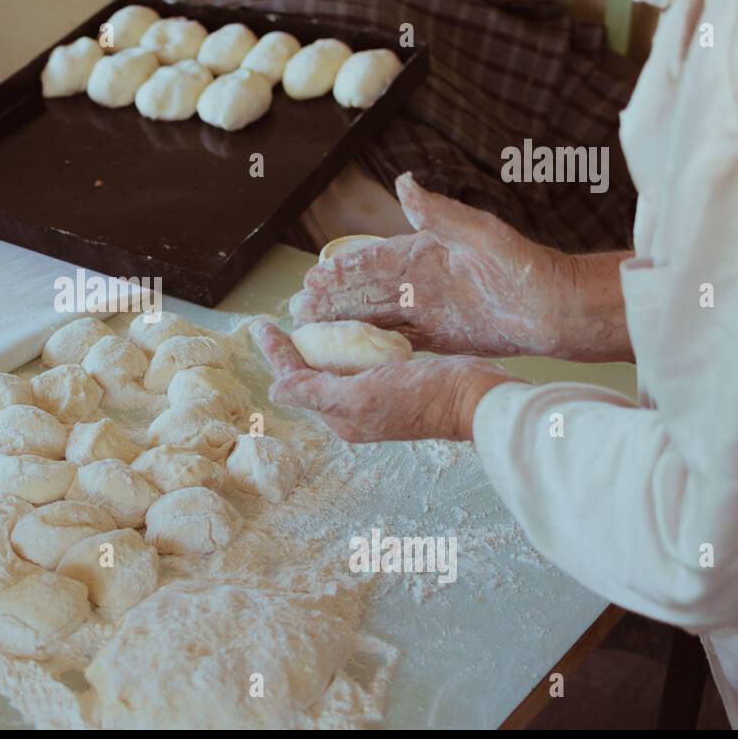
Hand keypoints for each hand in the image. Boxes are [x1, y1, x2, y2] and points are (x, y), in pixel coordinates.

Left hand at [254, 321, 518, 442]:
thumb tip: (275, 391)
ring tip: (300, 322)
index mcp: (342, 416)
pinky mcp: (396, 381)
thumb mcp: (362, 395)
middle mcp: (355, 409)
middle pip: (310, 375)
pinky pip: (360, 361)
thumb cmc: (422, 398)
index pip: (297, 381)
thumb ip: (317, 392)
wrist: (477, 399)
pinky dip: (345, 343)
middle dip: (290, 350)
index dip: (277, 353)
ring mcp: (376, 396)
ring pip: (333, 367)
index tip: (260, 325)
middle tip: (271, 324)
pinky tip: (345, 327)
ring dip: (315, 345)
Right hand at [290, 173, 582, 357]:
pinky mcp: (438, 336)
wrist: (555, 309)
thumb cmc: (522, 265)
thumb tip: (402, 182)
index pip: (373, 259)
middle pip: (365, 290)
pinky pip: (395, 339)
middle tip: (298, 307)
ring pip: (374, 316)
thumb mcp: (479, 233)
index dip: (342, 269)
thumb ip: (437, 212)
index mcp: (424, 251)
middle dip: (331, 298)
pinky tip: (346, 351)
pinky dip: (370, 343)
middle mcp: (420, 280)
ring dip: (343, 321)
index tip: (313, 276)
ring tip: (310, 329)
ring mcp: (427, 309)